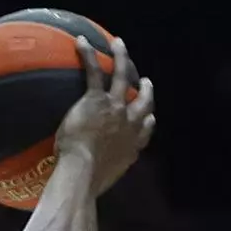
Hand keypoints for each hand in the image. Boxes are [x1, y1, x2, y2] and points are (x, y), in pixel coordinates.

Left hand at [55, 38, 153, 196]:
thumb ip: (104, 174)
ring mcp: (115, 108)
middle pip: (144, 101)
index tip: (148, 117)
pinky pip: (94, 71)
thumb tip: (90, 187)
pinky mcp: (97, 99)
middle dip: (146, 89)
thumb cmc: (89, 183)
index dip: (148, 121)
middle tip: (145, 80)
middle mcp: (129, 124)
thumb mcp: (104, 181)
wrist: (83, 174)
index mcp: (132, 146)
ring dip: (121, 57)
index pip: (146, 129)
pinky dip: (89, 55)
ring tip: (118, 44)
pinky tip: (82, 43)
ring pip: (123, 76)